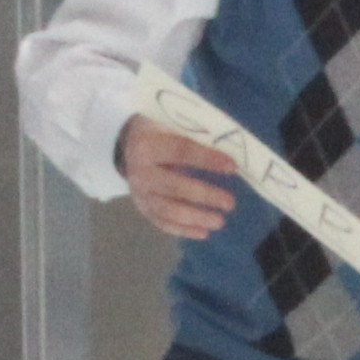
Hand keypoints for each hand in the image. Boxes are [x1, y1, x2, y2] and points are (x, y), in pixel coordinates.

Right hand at [115, 118, 240, 242]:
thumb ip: (195, 139)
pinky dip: (183, 229)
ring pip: (167, 210)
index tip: (232, 167)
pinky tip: (204, 232)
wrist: (126, 146)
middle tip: (230, 203)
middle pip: (174, 186)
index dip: (207, 159)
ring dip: (195, 217)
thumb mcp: (171, 126)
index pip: (180, 151)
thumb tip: (232, 157)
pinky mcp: (142, 207)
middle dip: (204, 196)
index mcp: (148, 145)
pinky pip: (162, 222)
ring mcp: (139, 192)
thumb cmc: (161, 134)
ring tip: (220, 221)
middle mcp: (140, 171)